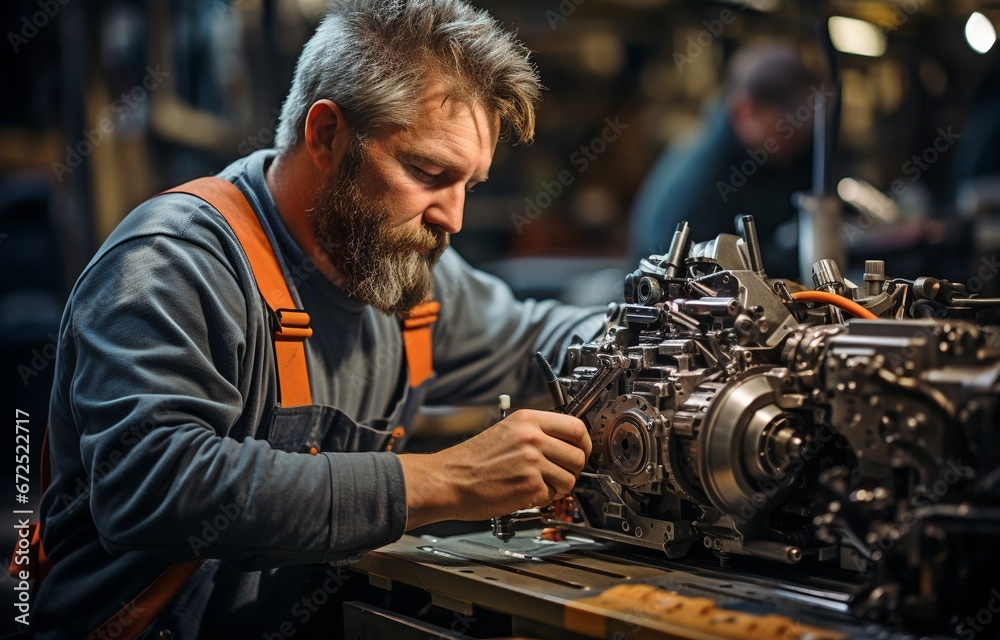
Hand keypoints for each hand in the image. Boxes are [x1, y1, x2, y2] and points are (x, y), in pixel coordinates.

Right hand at [397, 409, 590, 528]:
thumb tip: (564, 442)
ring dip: (559, 487)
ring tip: (539, 485)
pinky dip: (544, 498)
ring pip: (570, 478)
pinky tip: (526, 493)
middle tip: (560, 473)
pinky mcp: (530, 486)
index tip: (581, 450)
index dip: (584, 443)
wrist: (449, 479)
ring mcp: (532, 462)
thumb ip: (536, 432)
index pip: (576, 427)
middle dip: (573, 469)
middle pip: (578, 455)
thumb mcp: (506, 431)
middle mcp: (532, 438)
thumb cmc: (472, 460)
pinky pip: (553, 495)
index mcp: (527, 420)